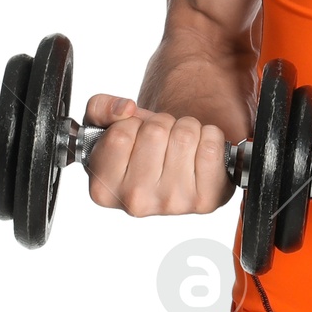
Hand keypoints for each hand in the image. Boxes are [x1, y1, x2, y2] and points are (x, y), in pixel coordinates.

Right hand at [81, 95, 234, 216]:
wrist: (174, 174)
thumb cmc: (137, 149)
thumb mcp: (105, 127)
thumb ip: (100, 107)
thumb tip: (126, 109)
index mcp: (104, 189)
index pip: (120, 134)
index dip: (132, 123)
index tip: (135, 135)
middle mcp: (136, 202)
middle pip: (156, 131)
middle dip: (161, 123)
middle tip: (161, 138)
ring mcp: (172, 203)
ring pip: (185, 135)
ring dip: (186, 128)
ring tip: (179, 144)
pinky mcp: (205, 200)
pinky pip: (212, 146)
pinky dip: (211, 137)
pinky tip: (199, 151)